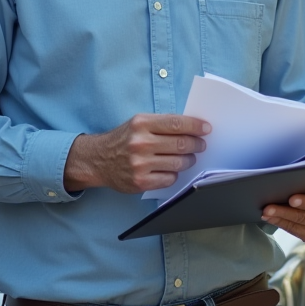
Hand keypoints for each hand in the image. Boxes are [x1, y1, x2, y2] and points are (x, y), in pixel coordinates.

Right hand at [63, 114, 210, 192]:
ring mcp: (140, 164)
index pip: (177, 123)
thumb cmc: (124, 139)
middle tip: (201, 145)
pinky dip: (174, 174)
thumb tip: (193, 127)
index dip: (196, 126)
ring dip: (188, 160)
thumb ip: (162, 124)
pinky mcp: (140, 182)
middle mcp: (140, 143)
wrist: (98, 160)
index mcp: (141, 124)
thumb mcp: (138, 123)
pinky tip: (171, 169)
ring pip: (178, 163)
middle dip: (196, 145)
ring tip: (188, 157)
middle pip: (181, 144)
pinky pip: (169, 179)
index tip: (206, 129)